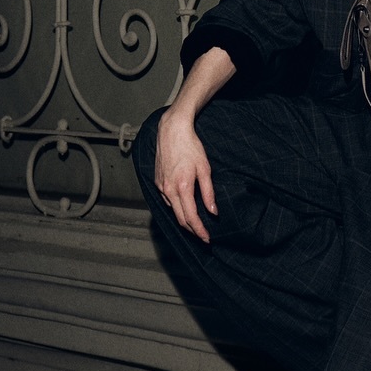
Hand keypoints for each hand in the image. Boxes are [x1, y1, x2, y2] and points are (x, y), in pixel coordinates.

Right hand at [155, 110, 217, 241]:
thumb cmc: (191, 147)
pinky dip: (176, 207)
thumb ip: (208, 192)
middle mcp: (168, 190)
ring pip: (172, 210)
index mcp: (182, 188)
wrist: (172, 131)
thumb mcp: (205, 169)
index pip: (191, 217)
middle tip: (203, 236)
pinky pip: (167, 200)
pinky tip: (184, 207)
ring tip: (196, 224)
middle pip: (180, 219)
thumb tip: (213, 212)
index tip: (207, 238)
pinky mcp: (157, 182)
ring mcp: (161, 186)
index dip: (199, 231)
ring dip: (184, 219)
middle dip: (192, 230)